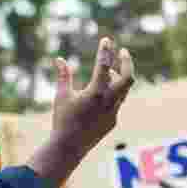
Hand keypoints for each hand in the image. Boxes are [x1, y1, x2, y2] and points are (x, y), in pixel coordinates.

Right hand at [50, 37, 133, 154]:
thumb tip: (59, 59)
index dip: (105, 51)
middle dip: (127, 62)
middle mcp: (108, 102)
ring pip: (123, 90)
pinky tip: (102, 92)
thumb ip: (63, 76)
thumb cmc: (62, 120)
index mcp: (95, 93)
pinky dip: (112, 93)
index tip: (106, 39)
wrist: (69, 148)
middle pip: (128, 77)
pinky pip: (117, 102)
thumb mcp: (61, 96)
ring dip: (118, 78)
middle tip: (123, 52)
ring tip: (109, 72)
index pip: (104, 66)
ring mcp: (113, 112)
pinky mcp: (113, 121)